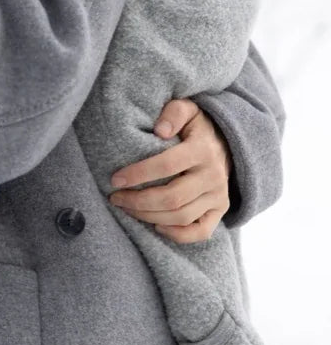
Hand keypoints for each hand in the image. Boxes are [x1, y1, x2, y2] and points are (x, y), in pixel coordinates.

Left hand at [108, 99, 231, 242]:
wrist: (228, 143)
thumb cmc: (196, 127)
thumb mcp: (188, 110)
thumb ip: (174, 113)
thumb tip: (160, 129)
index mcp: (202, 150)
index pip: (167, 165)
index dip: (138, 174)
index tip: (115, 179)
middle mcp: (213, 176)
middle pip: (172, 198)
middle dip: (138, 201)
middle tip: (115, 198)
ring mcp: (218, 196)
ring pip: (181, 216)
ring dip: (149, 217)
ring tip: (127, 209)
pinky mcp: (220, 210)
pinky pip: (200, 232)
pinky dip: (177, 234)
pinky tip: (155, 225)